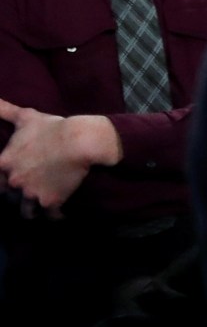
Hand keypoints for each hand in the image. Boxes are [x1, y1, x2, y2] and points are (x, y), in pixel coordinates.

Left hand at [0, 99, 119, 215]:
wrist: (79, 141)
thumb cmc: (52, 127)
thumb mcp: (26, 117)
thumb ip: (4, 110)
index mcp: (3, 164)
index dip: (2, 185)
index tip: (9, 185)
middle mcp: (14, 182)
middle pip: (8, 200)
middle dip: (17, 198)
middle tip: (27, 194)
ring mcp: (31, 194)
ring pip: (26, 213)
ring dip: (32, 211)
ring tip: (40, 208)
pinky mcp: (51, 202)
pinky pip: (50, 216)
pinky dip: (55, 216)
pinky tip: (59, 213)